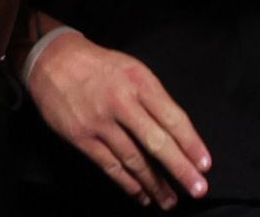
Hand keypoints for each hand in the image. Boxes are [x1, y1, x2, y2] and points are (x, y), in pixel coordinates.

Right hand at [29, 31, 210, 209]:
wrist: (54, 61)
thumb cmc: (100, 66)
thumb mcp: (133, 69)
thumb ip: (154, 98)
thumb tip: (176, 133)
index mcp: (140, 83)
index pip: (173, 118)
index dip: (191, 143)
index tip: (205, 164)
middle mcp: (122, 102)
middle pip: (156, 142)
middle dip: (180, 169)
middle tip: (197, 188)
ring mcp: (100, 122)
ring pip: (133, 159)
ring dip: (154, 184)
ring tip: (170, 200)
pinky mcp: (81, 137)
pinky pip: (109, 165)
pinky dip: (127, 184)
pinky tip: (141, 195)